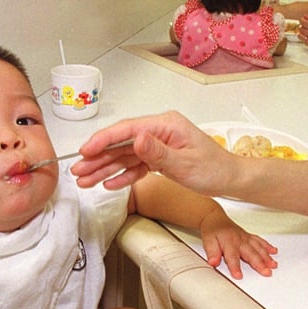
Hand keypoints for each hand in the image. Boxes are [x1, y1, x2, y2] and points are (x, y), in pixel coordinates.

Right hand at [72, 111, 233, 194]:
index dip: (103, 140)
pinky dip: (122, 175)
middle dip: (98, 157)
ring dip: (105, 168)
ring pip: (125, 156)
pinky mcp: (159, 158)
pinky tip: (108, 183)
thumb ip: (157, 152)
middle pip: (121, 143)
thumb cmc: (213, 169)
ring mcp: (158, 144)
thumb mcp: (184, 163)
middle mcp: (159, 132)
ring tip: (85, 180)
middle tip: (78, 171)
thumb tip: (136, 139)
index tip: (85, 151)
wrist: (229, 179)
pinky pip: (135, 166)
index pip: (127, 130)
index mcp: (166, 125)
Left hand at [199, 208, 278, 278]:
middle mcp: (239, 240)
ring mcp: (246, 237)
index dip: (235, 267)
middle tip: (266, 272)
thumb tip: (213, 262)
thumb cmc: (212, 230)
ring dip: (266, 256)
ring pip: (258, 247)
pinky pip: (260, 241)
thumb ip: (212, 253)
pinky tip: (274, 251)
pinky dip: (267, 246)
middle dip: (259, 263)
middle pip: (251, 253)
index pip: (232, 257)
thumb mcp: (207, 242)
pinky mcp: (249, 236)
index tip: (239, 276)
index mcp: (229, 242)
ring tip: (273, 265)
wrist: (214, 217)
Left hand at [298, 15, 307, 56]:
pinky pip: (305, 42)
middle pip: (303, 29)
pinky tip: (307, 36)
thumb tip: (305, 16)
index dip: (301, 20)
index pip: (305, 23)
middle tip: (303, 25)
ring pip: (302, 36)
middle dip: (302, 26)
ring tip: (305, 30)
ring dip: (301, 32)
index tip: (301, 19)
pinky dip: (304, 38)